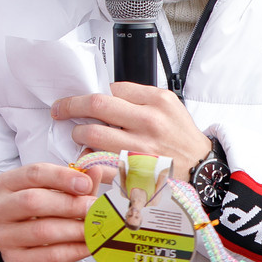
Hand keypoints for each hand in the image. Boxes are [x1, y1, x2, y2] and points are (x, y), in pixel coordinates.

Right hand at [0, 161, 101, 261]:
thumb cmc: (43, 217)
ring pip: (42, 231)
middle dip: (69, 204)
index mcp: (7, 184)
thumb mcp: (57, 195)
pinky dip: (75, 250)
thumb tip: (95, 170)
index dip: (62, 177)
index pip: (33, 173)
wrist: (31, 256)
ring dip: (75, 229)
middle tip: (94, 208)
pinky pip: (51, 255)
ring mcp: (4, 237)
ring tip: (95, 228)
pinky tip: (90, 245)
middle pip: (33, 201)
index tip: (86, 184)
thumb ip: (75, 184)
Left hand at [53, 84, 210, 178]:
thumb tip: (105, 94)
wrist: (201, 171)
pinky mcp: (133, 173)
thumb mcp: (170, 107)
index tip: (82, 98)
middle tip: (60, 110)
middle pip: (96, 106)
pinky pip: (98, 164)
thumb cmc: (182, 139)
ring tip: (81, 136)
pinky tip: (90, 158)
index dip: (93, 92)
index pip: (113, 88)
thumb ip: (139, 99)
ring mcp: (140, 149)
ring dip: (79, 135)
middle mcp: (149, 122)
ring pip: (92, 135)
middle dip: (71, 106)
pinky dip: (88, 160)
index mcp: (158, 102)